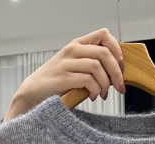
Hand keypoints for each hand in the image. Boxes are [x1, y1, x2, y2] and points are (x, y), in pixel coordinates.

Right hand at [4, 29, 124, 121]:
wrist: (32, 92)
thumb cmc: (56, 82)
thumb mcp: (74, 67)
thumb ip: (91, 65)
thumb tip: (116, 73)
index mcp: (77, 45)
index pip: (104, 35)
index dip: (117, 50)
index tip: (122, 67)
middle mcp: (72, 51)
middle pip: (104, 53)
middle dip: (117, 73)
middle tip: (120, 87)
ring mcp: (66, 64)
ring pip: (97, 67)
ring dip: (105, 84)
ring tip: (102, 94)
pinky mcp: (63, 78)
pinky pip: (87, 80)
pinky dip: (95, 90)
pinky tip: (92, 96)